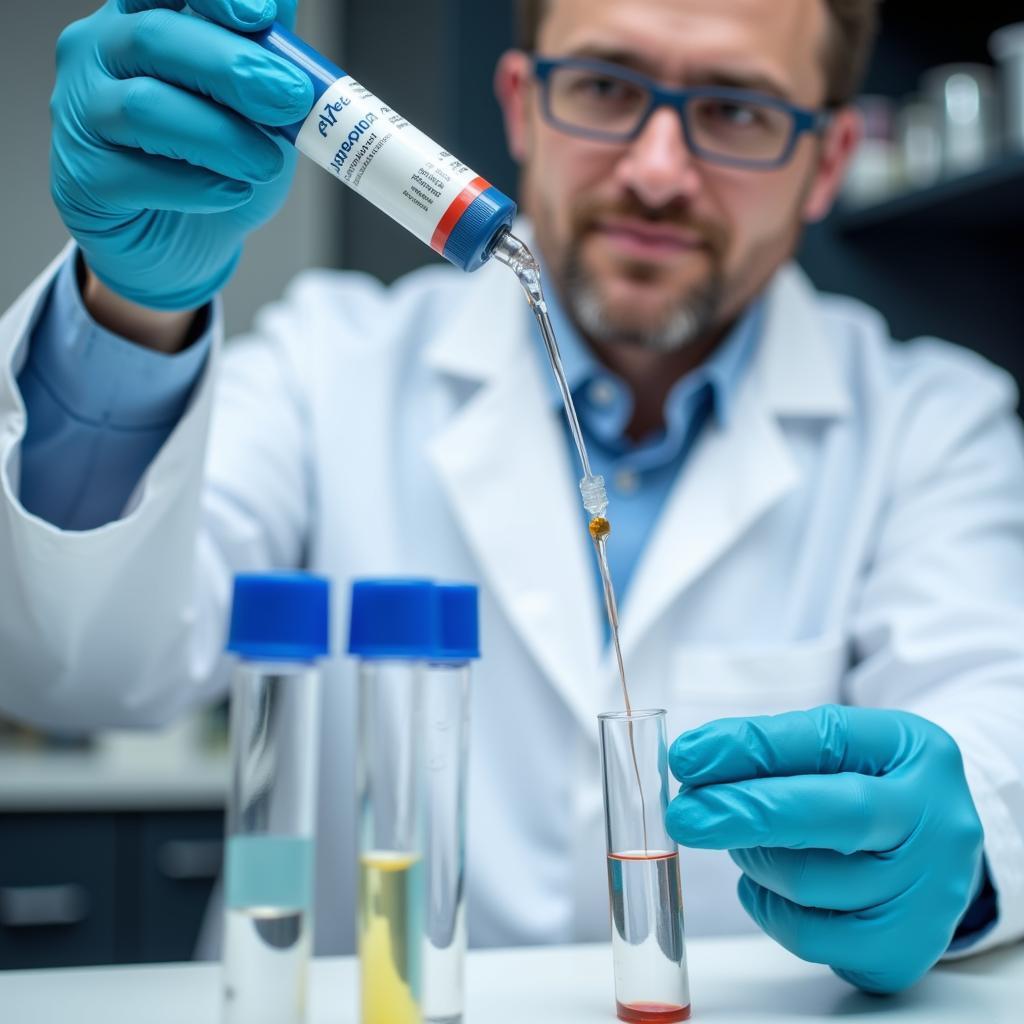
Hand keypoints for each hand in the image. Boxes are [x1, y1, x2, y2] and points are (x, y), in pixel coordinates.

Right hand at [50, 0, 312, 311]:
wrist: (186, 242)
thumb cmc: (217, 163)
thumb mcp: (257, 108)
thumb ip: (267, 56)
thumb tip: (286, 2)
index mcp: (138, 19)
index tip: (263, 16)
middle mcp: (95, 54)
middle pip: (154, 38)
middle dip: (232, 68)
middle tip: (291, 99)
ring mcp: (81, 115)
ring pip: (145, 108)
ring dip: (222, 136)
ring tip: (267, 163)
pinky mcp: (82, 180)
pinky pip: (137, 177)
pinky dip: (198, 186)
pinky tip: (233, 192)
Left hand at [666, 705, 984, 992]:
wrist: (933, 848)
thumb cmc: (868, 785)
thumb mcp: (838, 746)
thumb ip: (770, 748)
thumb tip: (692, 762)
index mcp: (914, 750)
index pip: (824, 741)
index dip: (749, 748)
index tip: (688, 756)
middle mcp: (935, 821)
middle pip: (835, 816)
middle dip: (748, 813)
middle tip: (686, 815)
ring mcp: (928, 893)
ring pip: (810, 882)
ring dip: (754, 859)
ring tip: (747, 841)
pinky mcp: (904, 949)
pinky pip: (811, 938)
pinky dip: (770, 909)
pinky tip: (767, 886)